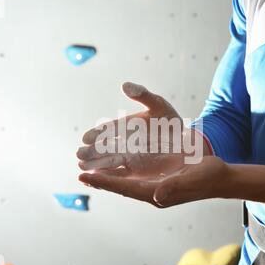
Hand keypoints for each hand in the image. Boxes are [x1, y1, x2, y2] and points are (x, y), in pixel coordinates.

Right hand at [77, 82, 202, 177]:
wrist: (186, 143)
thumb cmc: (171, 122)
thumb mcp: (159, 105)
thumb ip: (143, 95)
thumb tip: (124, 85)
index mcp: (126, 125)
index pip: (108, 129)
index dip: (97, 133)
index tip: (86, 137)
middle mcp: (123, 142)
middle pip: (104, 147)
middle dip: (91, 151)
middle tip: (79, 154)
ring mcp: (128, 157)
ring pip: (108, 162)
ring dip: (95, 165)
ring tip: (82, 168)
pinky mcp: (134, 171)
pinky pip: (118, 174)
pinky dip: (107, 177)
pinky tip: (96, 179)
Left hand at [79, 155, 230, 207]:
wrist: (220, 177)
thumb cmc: (209, 177)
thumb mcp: (193, 179)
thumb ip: (175, 187)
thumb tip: (156, 195)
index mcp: (157, 193)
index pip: (125, 188)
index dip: (105, 182)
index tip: (85, 176)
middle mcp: (152, 190)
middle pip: (121, 186)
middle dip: (101, 180)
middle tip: (80, 172)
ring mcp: (155, 185)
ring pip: (126, 180)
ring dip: (109, 175)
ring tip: (90, 169)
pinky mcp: (159, 177)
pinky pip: (135, 174)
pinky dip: (122, 169)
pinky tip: (113, 163)